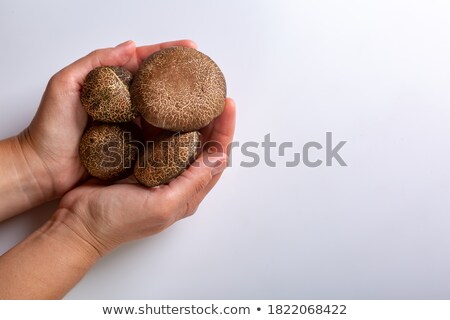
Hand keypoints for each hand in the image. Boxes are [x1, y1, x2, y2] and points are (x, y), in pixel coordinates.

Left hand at [18, 39, 196, 199]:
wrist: (44, 167)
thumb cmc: (49, 127)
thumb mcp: (65, 85)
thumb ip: (94, 63)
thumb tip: (130, 46)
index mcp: (112, 83)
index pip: (145, 62)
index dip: (168, 53)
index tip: (192, 48)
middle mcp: (126, 103)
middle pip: (160, 86)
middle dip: (184, 79)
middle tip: (206, 75)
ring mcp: (131, 125)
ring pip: (164, 111)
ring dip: (185, 106)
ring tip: (206, 101)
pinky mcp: (134, 146)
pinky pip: (159, 137)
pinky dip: (176, 132)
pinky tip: (192, 129)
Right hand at [57, 98, 235, 254]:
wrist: (77, 224)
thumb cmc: (116, 221)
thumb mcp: (161, 205)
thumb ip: (192, 182)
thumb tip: (220, 157)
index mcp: (188, 192)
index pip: (216, 157)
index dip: (224, 130)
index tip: (227, 105)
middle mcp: (177, 180)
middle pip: (203, 145)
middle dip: (211, 119)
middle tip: (211, 93)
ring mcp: (158, 170)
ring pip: (181, 138)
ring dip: (189, 117)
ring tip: (191, 94)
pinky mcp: (139, 160)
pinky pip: (157, 137)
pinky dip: (163, 121)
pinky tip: (162, 106)